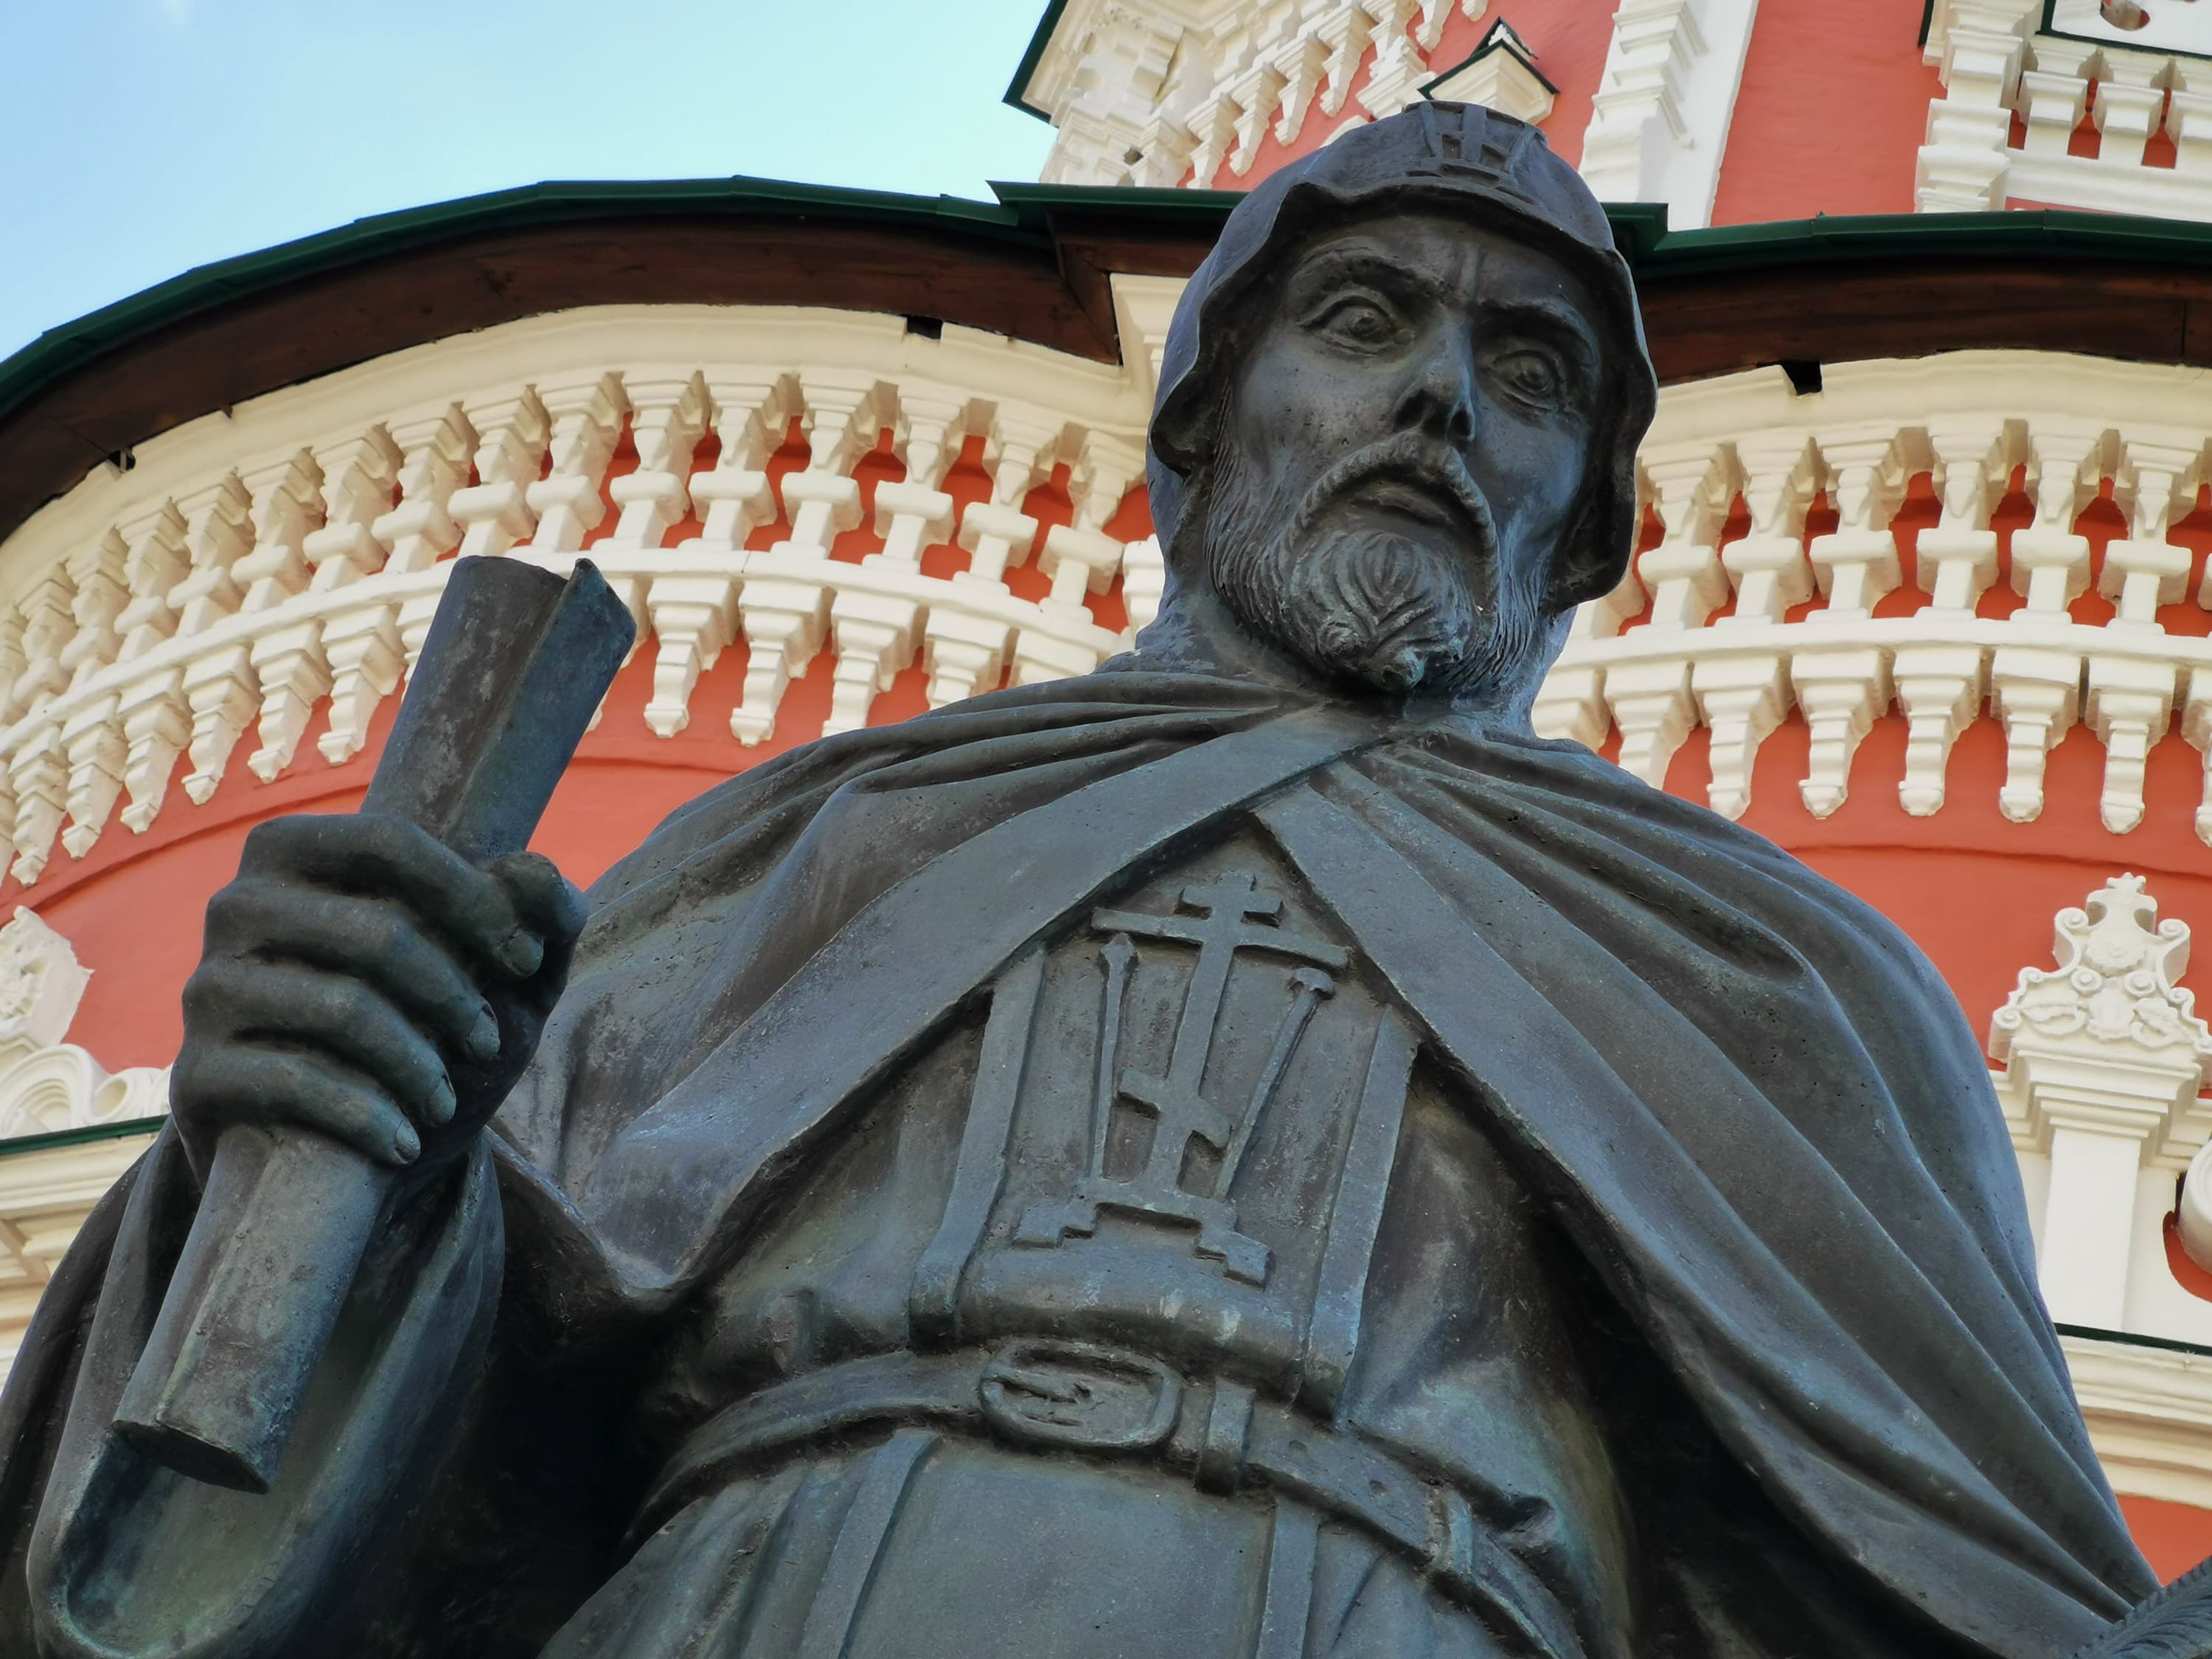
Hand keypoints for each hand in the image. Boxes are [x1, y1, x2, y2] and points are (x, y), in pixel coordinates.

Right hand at [172, 813, 585, 1183]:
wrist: (329, 1150)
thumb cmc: (428, 1028)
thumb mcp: (501, 977)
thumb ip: (539, 915)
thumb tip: (536, 869)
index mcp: (294, 851)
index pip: (389, 843)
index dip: (472, 897)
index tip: (526, 961)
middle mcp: (236, 906)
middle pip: (375, 934)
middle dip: (454, 996)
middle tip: (488, 1043)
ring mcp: (209, 988)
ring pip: (340, 1009)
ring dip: (417, 1065)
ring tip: (445, 1101)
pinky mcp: (195, 1070)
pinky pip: (289, 1081)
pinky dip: (365, 1115)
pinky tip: (405, 1142)